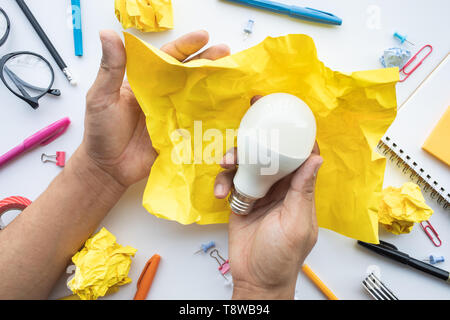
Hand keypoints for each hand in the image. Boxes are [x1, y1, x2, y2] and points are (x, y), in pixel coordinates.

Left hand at [78, 30, 229, 187]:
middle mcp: (163, 95)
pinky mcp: (180, 134)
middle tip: (227, 52)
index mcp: (146, 82)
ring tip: (233, 75)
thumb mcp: (101, 96)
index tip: (203, 36)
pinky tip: (228, 107)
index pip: (168, 58)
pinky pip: (199, 122)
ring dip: (215, 84)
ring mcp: (174, 115)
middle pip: (189, 74)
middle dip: (209, 61)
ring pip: (197, 95)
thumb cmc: (101, 131)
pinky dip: (213, 114)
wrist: (108, 168)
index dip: (186, 46)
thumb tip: (108, 34)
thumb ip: (110, 68)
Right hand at [214, 97, 322, 298]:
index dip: (295, 133)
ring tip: (225, 164)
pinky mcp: (240, 199)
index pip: (300, 155)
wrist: (255, 278)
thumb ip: (303, 191)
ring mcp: (258, 192)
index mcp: (297, 189)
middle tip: (245, 125)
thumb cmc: (281, 257)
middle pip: (269, 153)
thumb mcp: (296, 223)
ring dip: (234, 159)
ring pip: (246, 163)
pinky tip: (220, 193)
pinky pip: (230, 181)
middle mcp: (278, 187)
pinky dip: (222, 182)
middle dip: (256, 138)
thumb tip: (316, 158)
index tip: (285, 113)